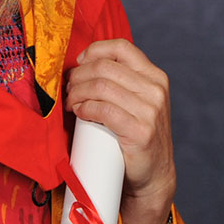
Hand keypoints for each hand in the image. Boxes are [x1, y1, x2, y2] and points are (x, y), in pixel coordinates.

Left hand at [64, 39, 175, 223]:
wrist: (152, 176)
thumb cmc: (136, 135)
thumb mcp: (137, 101)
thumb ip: (121, 81)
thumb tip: (81, 64)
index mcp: (155, 77)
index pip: (121, 47)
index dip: (94, 51)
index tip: (78, 63)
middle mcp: (156, 90)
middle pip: (105, 67)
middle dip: (78, 76)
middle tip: (68, 89)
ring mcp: (151, 111)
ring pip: (101, 87)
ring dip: (77, 92)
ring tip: (70, 103)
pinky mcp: (141, 132)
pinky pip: (104, 110)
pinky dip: (85, 108)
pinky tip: (79, 112)